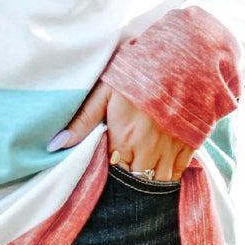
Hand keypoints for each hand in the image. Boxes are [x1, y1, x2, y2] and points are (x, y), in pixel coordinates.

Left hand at [47, 80, 193, 180]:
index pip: (112, 174)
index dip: (108, 175)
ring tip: (139, 173)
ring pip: (158, 182)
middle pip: (135, 182)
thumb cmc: (139, 73)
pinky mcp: (190, 145)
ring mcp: (171, 150)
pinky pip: (178, 172)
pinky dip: (168, 175)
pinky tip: (160, 170)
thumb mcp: (105, 92)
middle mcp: (148, 151)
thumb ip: (82, 121)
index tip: (105, 168)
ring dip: (148, 181)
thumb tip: (55, 145)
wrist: (183, 62)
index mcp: (124, 140)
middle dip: (127, 182)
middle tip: (122, 170)